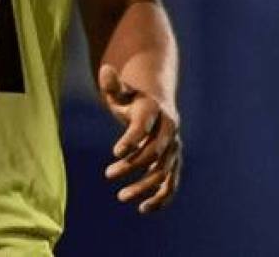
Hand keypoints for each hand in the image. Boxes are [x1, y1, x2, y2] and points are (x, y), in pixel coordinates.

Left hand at [98, 63, 181, 213]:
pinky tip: (144, 209)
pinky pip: (172, 183)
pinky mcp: (173, 163)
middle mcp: (168, 130)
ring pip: (164, 171)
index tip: (115, 152)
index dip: (131, 139)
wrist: (156, 104)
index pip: (143, 126)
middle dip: (132, 165)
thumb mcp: (121, 91)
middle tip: (108, 174)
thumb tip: (105, 70)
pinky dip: (161, 198)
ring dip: (144, 186)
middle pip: (153, 152)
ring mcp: (173, 148)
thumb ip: (113, 85)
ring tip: (122, 196)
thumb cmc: (132, 99)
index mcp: (154, 110)